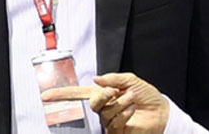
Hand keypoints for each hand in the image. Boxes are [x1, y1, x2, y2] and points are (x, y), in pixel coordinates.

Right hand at [41, 72, 168, 133]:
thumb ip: (113, 78)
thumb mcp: (132, 81)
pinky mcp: (116, 131)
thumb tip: (97, 79)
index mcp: (105, 93)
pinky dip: (124, 113)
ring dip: (121, 103)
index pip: (80, 94)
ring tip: (132, 100)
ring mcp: (109, 121)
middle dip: (104, 95)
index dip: (63, 94)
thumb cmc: (147, 96)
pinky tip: (132, 110)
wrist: (161, 112)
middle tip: (116, 92)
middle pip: (93, 102)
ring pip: (105, 112)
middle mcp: (104, 107)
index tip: (47, 95)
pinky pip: (114, 122)